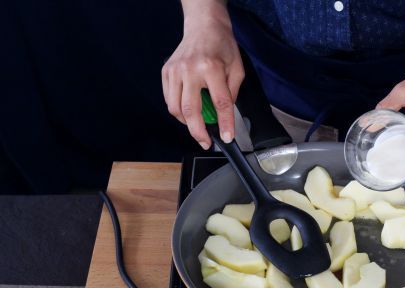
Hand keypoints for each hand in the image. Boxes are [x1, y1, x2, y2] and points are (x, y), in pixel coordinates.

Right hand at [162, 1, 243, 148]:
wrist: (203, 26)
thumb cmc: (221, 45)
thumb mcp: (237, 68)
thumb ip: (232, 93)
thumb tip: (224, 116)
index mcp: (212, 68)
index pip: (220, 103)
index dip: (224, 124)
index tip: (227, 137)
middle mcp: (190, 69)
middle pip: (190, 110)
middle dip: (198, 132)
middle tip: (206, 142)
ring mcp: (175, 70)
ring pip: (175, 108)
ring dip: (187, 122)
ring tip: (198, 125)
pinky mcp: (166, 72)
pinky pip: (169, 100)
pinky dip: (178, 110)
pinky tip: (188, 111)